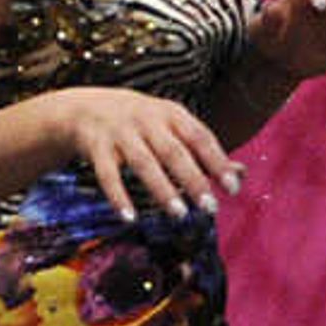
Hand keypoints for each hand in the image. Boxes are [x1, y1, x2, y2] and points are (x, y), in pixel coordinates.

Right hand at [46, 84, 235, 219]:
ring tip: (179, 214)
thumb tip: (241, 174)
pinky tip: (129, 218)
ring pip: (144, 162)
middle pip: (173, 151)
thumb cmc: (140, 123)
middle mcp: (147, 120)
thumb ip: (204, 150)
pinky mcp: (96, 147)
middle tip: (210, 208)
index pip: (200, 137)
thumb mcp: (172, 127)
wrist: (84, 108)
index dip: (217, 162)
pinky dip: (118, 196)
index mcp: (171, 114)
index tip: (233, 188)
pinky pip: (107, 174)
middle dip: (193, 179)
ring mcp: (120, 132)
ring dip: (162, 189)